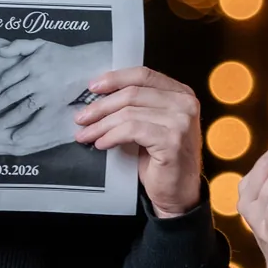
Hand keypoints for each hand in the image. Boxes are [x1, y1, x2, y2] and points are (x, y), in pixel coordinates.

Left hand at [0, 40, 108, 155]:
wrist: (87, 64)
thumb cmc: (62, 54)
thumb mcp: (40, 44)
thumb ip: (19, 46)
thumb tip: (0, 51)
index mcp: (31, 63)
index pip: (5, 79)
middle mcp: (37, 78)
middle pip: (9, 95)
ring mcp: (46, 93)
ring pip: (21, 109)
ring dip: (5, 120)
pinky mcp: (56, 104)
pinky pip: (39, 119)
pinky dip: (26, 129)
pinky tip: (15, 137)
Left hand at [73, 66, 203, 215]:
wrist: (178, 192)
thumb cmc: (163, 160)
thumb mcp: (151, 124)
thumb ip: (137, 106)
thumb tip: (100, 97)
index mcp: (181, 93)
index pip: (143, 75)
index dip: (115, 79)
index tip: (93, 87)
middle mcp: (185, 104)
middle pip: (132, 94)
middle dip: (101, 106)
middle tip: (82, 117)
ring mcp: (180, 122)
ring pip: (128, 113)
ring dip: (102, 124)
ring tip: (87, 134)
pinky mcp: (171, 141)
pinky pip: (131, 130)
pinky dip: (111, 136)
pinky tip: (102, 143)